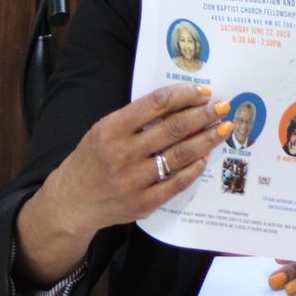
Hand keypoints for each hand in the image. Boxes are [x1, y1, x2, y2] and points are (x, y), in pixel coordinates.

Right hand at [15, 83, 230, 283]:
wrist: (73, 201)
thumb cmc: (93, 159)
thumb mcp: (104, 130)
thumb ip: (136, 118)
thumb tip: (181, 104)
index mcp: (111, 129)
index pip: (156, 104)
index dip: (184, 95)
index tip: (203, 92)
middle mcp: (122, 154)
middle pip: (173, 128)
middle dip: (203, 115)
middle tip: (223, 107)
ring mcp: (133, 181)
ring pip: (180, 155)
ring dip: (206, 139)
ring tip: (223, 129)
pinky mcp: (142, 203)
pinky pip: (177, 183)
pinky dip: (194, 168)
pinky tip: (205, 157)